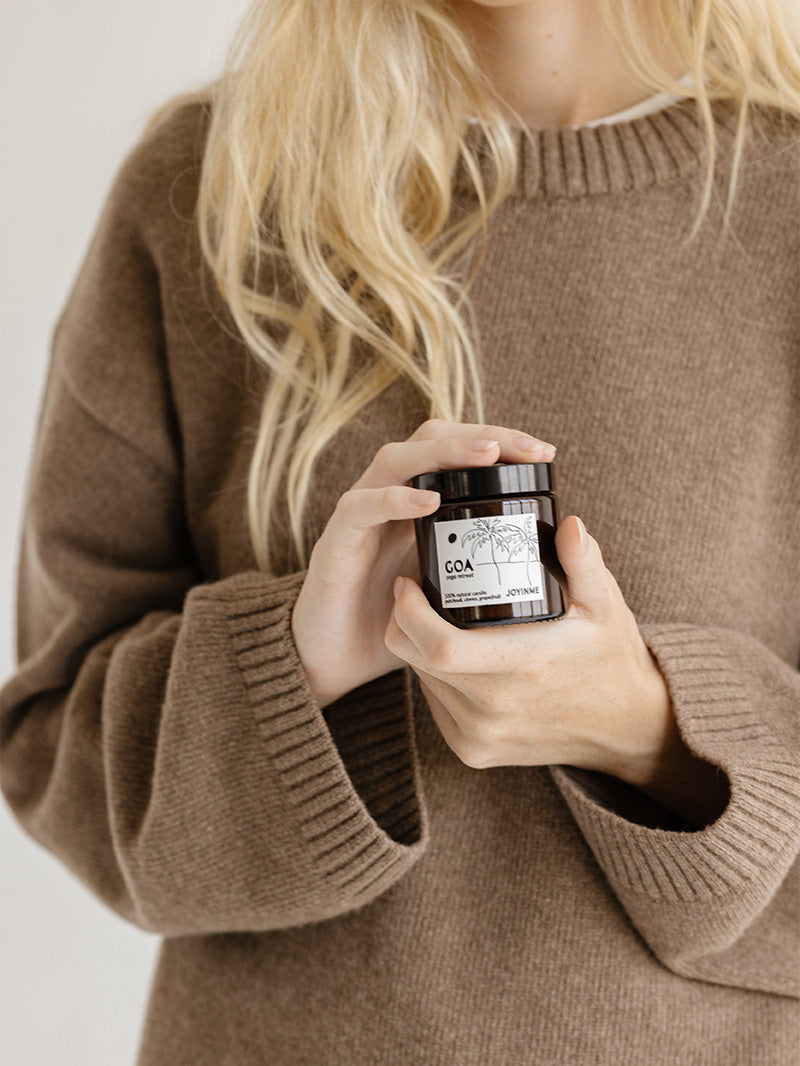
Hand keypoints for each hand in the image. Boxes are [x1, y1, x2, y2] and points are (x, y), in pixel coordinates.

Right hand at [291, 420, 555, 707]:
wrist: (332, 663)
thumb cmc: (392, 625)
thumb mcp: (448, 593)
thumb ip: (480, 569)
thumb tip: (546, 563)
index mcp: (415, 505)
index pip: (454, 451)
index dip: (497, 442)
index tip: (543, 451)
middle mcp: (386, 499)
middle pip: (427, 440)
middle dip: (479, 436)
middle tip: (525, 447)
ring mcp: (358, 517)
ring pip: (394, 460)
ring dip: (441, 452)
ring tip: (486, 455)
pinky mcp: (334, 544)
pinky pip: (360, 508)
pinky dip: (393, 499)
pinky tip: (427, 501)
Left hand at [386, 516, 728, 824]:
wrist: (626, 729)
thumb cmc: (611, 659)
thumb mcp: (605, 604)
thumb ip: (584, 562)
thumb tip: (569, 524)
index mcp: (523, 666)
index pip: (440, 645)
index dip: (409, 611)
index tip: (408, 582)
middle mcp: (496, 708)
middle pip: (419, 659)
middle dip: (403, 621)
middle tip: (413, 593)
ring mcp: (482, 736)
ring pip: (422, 681)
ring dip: (417, 648)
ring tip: (432, 619)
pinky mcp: (473, 752)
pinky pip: (434, 705)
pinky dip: (432, 676)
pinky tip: (450, 656)